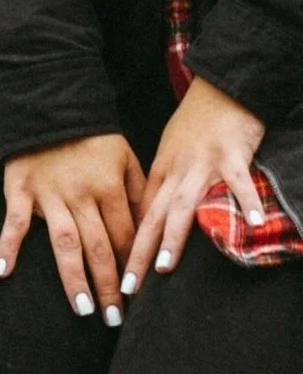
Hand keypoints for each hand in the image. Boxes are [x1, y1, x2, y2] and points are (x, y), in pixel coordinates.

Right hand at [0, 134, 144, 325]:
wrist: (47, 101)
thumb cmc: (91, 135)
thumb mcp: (124, 157)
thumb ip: (138, 194)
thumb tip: (152, 233)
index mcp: (109, 186)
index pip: (125, 237)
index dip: (132, 268)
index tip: (138, 296)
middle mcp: (80, 193)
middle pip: (99, 247)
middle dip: (109, 286)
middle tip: (113, 319)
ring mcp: (49, 192)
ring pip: (64, 242)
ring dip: (74, 278)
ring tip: (83, 309)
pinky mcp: (20, 187)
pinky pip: (14, 220)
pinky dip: (7, 245)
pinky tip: (3, 272)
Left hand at [120, 76, 265, 294]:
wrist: (218, 88)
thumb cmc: (195, 124)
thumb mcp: (170, 153)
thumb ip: (164, 185)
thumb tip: (151, 219)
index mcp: (161, 170)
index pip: (142, 214)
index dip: (130, 245)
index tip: (120, 276)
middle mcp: (176, 170)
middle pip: (155, 216)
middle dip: (139, 252)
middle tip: (128, 286)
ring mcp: (202, 163)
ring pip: (184, 204)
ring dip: (174, 236)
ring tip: (165, 266)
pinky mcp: (230, 154)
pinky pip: (237, 181)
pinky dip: (245, 201)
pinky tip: (253, 224)